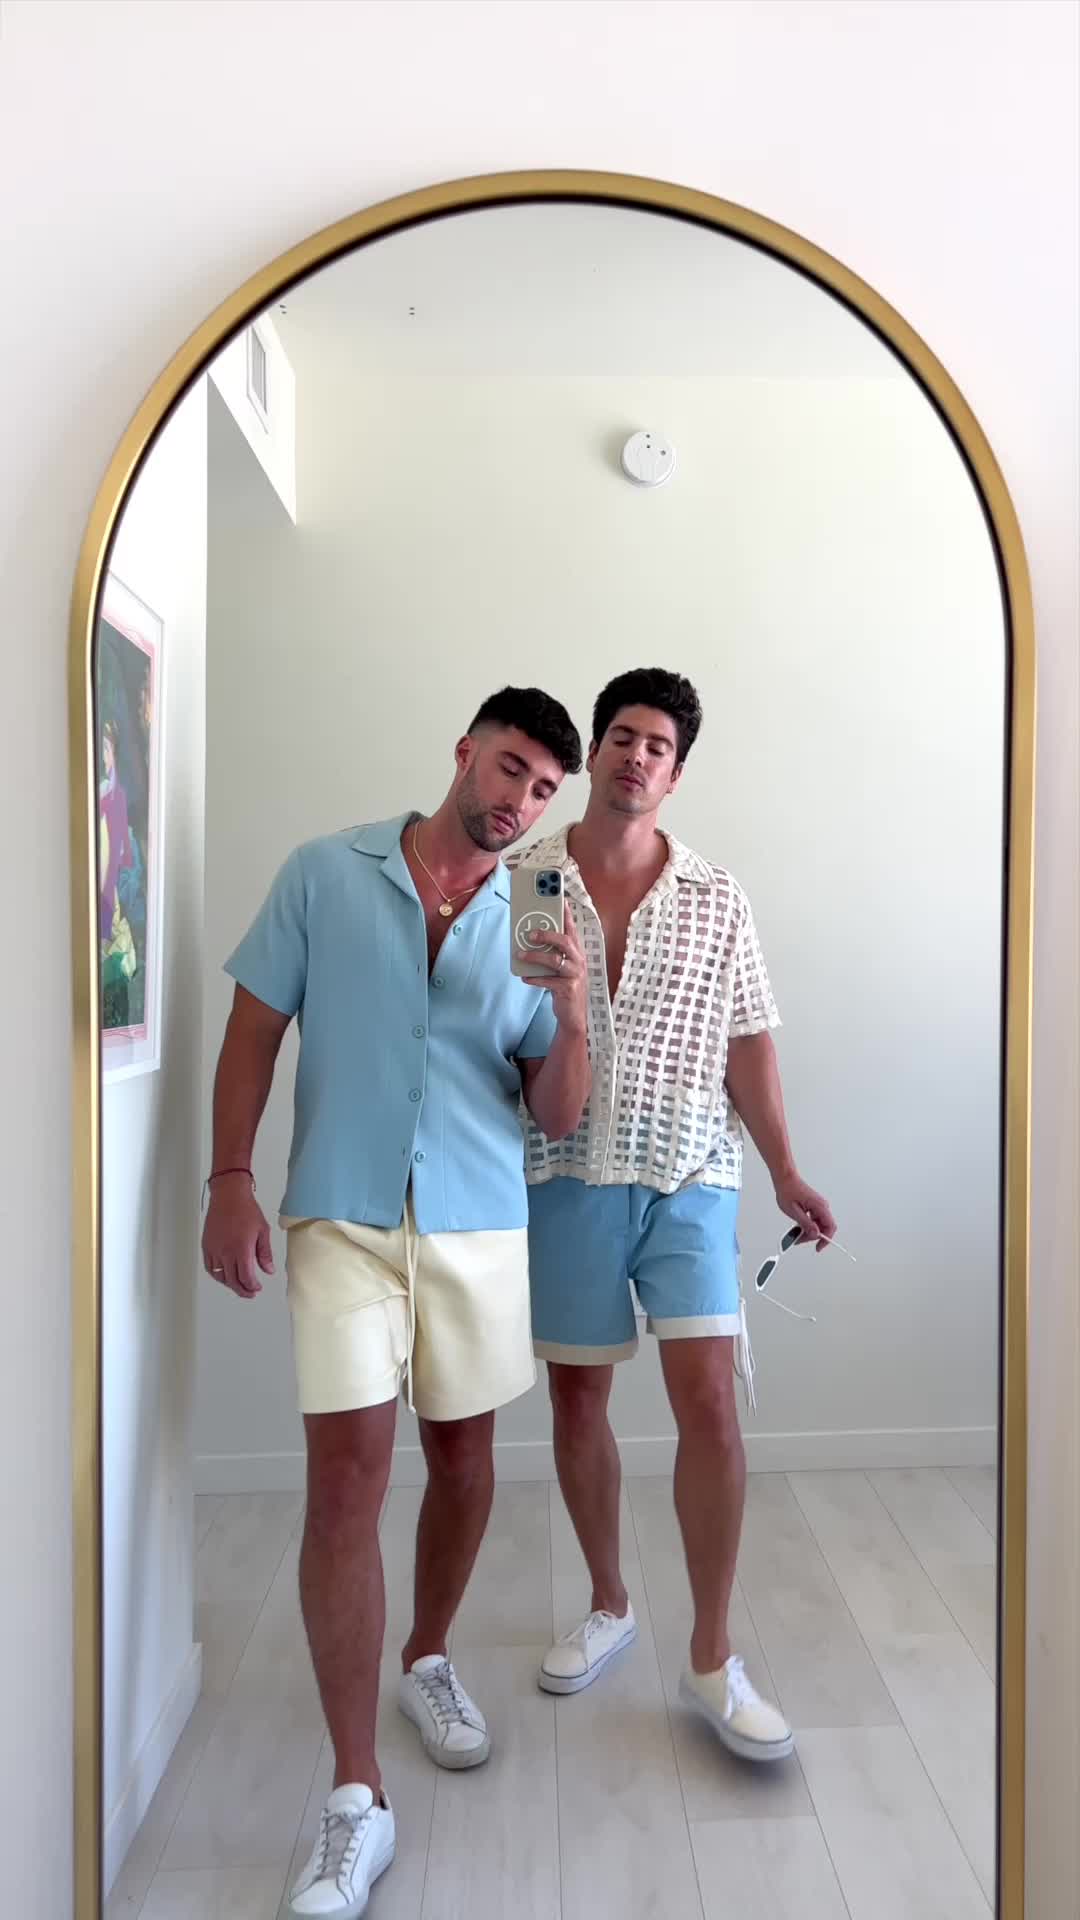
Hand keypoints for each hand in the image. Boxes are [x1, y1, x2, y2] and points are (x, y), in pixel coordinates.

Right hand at [202, 1180, 274, 1298]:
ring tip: (239, 1285)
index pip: (245, 1277)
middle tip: (250, 1292)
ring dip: (229, 1284)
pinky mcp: (206, 1246)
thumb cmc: (246, 1209)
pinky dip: (217, 1275)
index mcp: (241, 1249)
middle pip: (232, 1280)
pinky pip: (209, 1267)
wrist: (228, 1195)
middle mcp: (225, 1252)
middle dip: (242, 1290)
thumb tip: (268, 1270)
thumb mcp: (263, 1231)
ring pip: (219, 1276)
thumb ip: (265, 1253)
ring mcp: (214, 1250)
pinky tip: (224, 1275)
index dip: (252, 1286)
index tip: (257, 1288)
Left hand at [521, 909, 587, 1033]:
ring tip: (520, 954)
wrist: (573, 1014)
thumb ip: (551, 952)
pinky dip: (534, 978)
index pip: (572, 928)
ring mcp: (575, 974)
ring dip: (535, 956)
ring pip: (555, 960)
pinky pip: (548, 981)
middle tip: (529, 933)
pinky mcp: (568, 989)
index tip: (559, 899)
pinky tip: (524, 977)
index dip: (566, 913)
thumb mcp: (561, 966)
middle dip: (547, 934)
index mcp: (577, 951)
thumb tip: (528, 938)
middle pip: (565, 941)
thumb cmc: (564, 985)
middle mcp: (579, 960)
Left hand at [773, 1172, 836, 1252]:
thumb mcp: (794, 1211)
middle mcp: (822, 1206)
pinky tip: (797, 1226)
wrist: (785, 1178)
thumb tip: (815, 1234)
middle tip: (799, 1239)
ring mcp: (818, 1205)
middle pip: (823, 1227)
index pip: (830, 1226)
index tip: (818, 1247)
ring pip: (817, 1224)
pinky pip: (814, 1219)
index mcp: (819, 1206)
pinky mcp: (813, 1206)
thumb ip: (805, 1223)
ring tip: (795, 1233)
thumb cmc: (787, 1190)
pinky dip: (806, 1224)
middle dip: (812, 1236)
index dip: (826, 1239)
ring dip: (808, 1231)